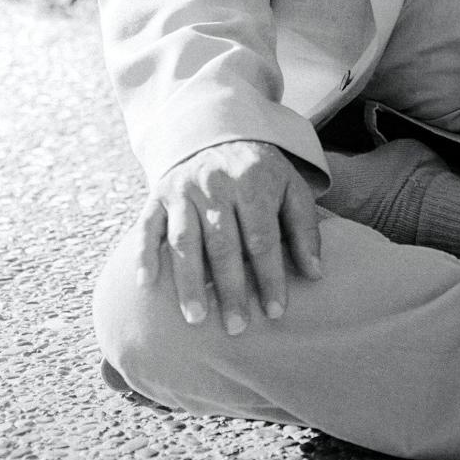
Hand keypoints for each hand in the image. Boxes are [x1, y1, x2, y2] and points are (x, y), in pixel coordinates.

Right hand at [134, 139, 321, 334]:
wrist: (219, 131)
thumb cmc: (261, 172)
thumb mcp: (291, 188)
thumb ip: (304, 228)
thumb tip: (315, 273)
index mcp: (253, 181)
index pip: (262, 237)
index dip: (270, 275)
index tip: (276, 311)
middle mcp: (216, 184)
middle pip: (223, 244)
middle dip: (230, 288)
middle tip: (236, 328)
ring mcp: (184, 189)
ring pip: (184, 240)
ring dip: (188, 281)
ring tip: (196, 318)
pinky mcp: (158, 195)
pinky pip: (146, 227)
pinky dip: (144, 255)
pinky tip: (147, 285)